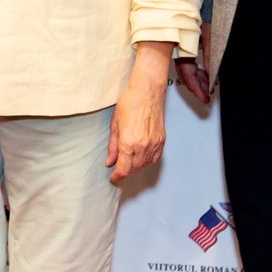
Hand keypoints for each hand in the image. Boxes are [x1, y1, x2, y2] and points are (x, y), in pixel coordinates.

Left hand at [106, 42, 172, 182]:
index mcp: (128, 143)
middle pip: (134, 169)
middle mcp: (142, 146)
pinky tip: (140, 156)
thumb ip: (112, 146)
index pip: (123, 169)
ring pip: (144, 165)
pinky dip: (146, 161)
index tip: (114, 178)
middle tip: (118, 166)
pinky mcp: (161, 141)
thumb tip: (110, 161)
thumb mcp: (115, 125)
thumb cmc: (130, 103)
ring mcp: (154, 144)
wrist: (147, 92)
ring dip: (135, 166)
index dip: (117, 177)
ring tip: (128, 159)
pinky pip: (154, 158)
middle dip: (125, 170)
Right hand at [174, 22, 211, 103]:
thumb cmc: (201, 17)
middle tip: (206, 96)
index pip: (187, 75)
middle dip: (197, 87)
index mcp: (183, 49)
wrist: (196, 7)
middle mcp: (179, 51)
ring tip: (208, 87)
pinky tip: (206, 75)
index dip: (196, 88)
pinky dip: (197, 71)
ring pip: (187, 71)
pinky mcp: (184, 48)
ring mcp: (181, 50)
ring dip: (198, 80)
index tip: (203, 97)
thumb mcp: (210, 38)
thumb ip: (209, 56)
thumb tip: (211, 73)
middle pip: (186, 75)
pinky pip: (189, 64)